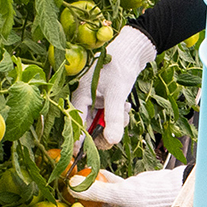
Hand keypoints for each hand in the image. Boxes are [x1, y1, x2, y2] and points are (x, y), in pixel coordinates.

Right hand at [68, 26, 155, 147]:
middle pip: (89, 127)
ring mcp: (95, 100)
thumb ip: (113, 118)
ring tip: (124, 110)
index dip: (79, 141)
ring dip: (114, 122)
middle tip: (116, 131)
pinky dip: (118, 115)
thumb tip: (112, 142)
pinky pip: (109, 116)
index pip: (74, 124)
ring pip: (102, 123)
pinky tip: (125, 105)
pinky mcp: (105, 100)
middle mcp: (85, 100)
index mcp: (80, 96)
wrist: (131, 50)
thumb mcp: (117, 95)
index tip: (82, 155)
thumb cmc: (119, 67)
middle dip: (104, 130)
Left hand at [69, 166, 183, 206]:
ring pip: (103, 197)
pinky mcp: (129, 188)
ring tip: (80, 181)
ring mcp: (123, 200)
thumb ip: (96, 191)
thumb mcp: (119, 194)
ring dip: (92, 190)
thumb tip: (72, 186)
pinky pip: (112, 184)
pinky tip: (98, 170)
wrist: (171, 187)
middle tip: (71, 195)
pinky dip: (104, 178)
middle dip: (83, 205)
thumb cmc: (149, 198)